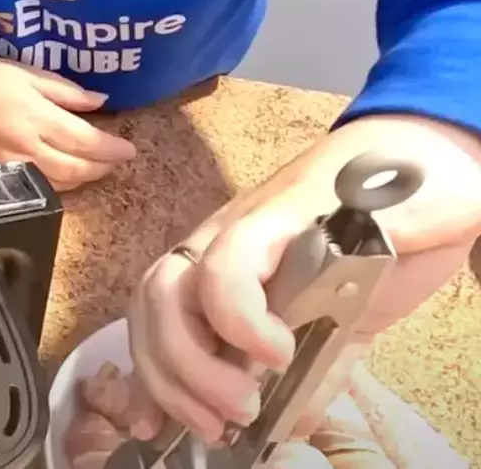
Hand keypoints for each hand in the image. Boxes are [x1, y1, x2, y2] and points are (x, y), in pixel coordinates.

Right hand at [0, 56, 135, 190]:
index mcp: (36, 118)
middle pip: (76, 169)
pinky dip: (58, 184)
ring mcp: (10, 167)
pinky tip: (64, 175)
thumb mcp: (24, 73)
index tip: (129, 149)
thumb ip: (63, 90)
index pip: (85, 141)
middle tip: (117, 160)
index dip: (111, 148)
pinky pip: (36, 187)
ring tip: (96, 168)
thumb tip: (99, 101)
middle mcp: (27, 148)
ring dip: (82, 178)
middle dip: (101, 167)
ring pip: (58, 183)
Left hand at [126, 113, 480, 442]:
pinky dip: (238, 318)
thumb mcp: (346, 320)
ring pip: (171, 289)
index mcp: (224, 268)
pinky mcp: (279, 212)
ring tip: (242, 402)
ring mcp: (244, 224)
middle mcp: (219, 243)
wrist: (441, 161)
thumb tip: (285, 425)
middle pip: (149, 307)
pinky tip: (273, 349)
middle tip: (217, 424)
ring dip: (193, 361)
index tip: (159, 428)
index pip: (155, 319)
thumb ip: (312, 367)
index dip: (149, 377)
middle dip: (168, 381)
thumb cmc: (394, 235)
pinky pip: (228, 266)